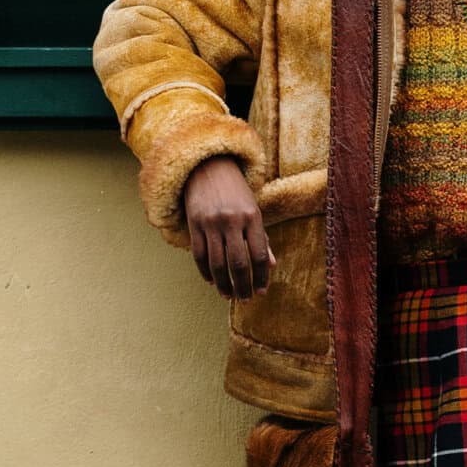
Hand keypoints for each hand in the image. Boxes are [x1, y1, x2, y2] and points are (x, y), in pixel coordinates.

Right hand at [183, 155, 276, 297]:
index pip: (259, 255)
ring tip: (229, 295)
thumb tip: (272, 265)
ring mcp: (211, 222)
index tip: (262, 291)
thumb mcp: (254, 210)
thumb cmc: (236, 192)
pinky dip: (206, 272)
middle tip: (246, 300)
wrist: (208, 167)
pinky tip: (212, 282)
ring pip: (217, 263)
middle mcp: (232, 220)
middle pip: (238, 263)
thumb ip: (262, 238)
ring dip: (224, 284)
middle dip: (243, 286)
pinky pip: (199, 255)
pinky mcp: (194, 223)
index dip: (261, 277)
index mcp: (252, 217)